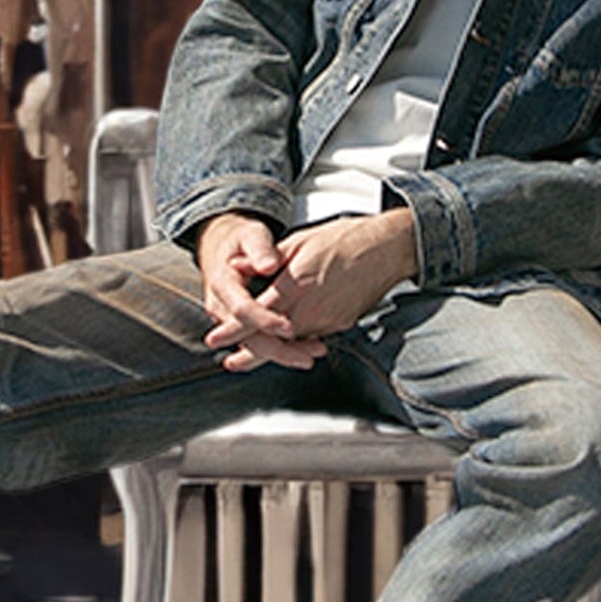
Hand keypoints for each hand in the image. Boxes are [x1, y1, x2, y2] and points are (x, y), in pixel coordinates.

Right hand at [196, 212, 295, 354]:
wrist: (224, 248)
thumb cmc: (241, 241)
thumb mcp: (250, 236)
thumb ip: (259, 250)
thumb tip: (268, 266)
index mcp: (222, 283)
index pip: (242, 309)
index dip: (265, 321)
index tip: (289, 328)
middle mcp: (221, 307)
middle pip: (247, 338)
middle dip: (278, 349)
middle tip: (308, 356)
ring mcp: (228, 320)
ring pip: (254, 346)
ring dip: (283, 353)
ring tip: (311, 355)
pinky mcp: (240, 326)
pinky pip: (258, 343)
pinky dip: (280, 348)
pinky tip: (304, 351)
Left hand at [208, 209, 417, 372]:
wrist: (385, 249)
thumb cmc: (344, 240)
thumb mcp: (298, 241)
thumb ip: (265, 260)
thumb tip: (235, 267)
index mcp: (296, 283)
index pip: (257, 313)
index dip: (233, 329)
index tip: (215, 338)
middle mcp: (311, 306)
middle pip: (272, 339)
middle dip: (249, 353)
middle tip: (231, 361)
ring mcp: (328, 319)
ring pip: (292, 343)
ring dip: (272, 349)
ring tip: (250, 355)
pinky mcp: (340, 325)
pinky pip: (311, 338)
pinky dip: (296, 342)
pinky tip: (285, 342)